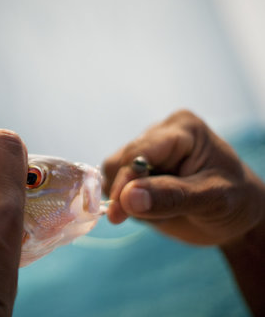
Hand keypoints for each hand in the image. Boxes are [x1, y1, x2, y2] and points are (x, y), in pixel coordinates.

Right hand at [103, 109, 264, 245]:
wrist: (237, 217)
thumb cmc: (236, 202)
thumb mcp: (213, 200)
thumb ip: (171, 197)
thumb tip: (127, 199)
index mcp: (183, 129)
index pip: (139, 152)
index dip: (126, 180)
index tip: (119, 211)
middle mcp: (160, 133)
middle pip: (119, 161)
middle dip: (125, 192)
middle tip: (132, 219)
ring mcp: (147, 151)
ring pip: (112, 172)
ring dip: (125, 198)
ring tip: (156, 213)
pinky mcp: (137, 169)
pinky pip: (115, 185)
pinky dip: (126, 202)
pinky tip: (150, 210)